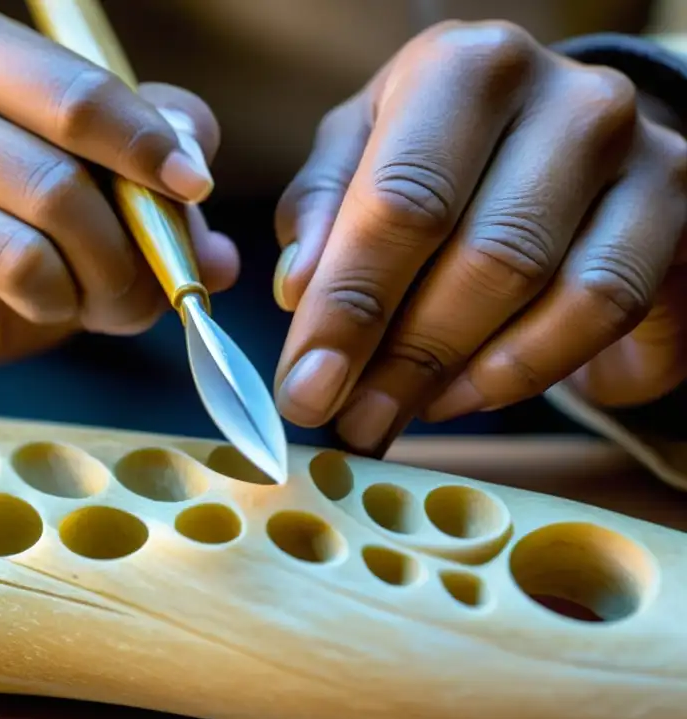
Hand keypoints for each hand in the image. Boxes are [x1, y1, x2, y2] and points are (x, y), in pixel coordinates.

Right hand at [0, 7, 236, 366]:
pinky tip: (41, 303)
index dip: (148, 143)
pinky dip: (46, 301)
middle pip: (64, 173)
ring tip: (101, 303)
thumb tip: (217, 253)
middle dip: (133, 246)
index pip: (80, 91)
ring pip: (36, 231)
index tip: (194, 187)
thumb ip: (147, 190)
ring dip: (96, 285)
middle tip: (161, 284)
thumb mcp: (81, 185)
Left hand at [271, 20, 686, 452]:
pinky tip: (464, 394)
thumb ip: (324, 208)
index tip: (306, 389)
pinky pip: (602, 309)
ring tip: (397, 413)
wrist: (559, 140)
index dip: (348, 310)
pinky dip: (524, 368)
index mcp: (462, 69)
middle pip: (477, 252)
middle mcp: (560, 96)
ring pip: (541, 287)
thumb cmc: (439, 151)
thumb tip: (298, 289)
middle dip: (400, 358)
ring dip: (455, 373)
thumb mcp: (364, 156)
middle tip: (351, 421)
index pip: (401, 202)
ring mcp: (632, 149)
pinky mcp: (674, 205)